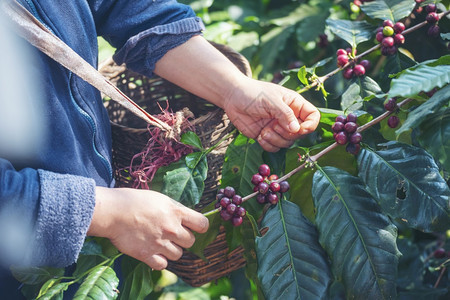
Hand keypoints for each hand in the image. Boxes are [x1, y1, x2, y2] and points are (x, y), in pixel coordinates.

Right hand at [87, 187, 208, 269]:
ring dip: (172, 250)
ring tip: (160, 243)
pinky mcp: (147, 255)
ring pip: (178, 254)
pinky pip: (163, 264)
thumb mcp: (158, 198)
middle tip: (171, 235)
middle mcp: (171, 228)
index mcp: (176, 211)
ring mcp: (160, 243)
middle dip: (183, 239)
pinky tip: (153, 252)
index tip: (195, 227)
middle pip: (191, 241)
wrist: (113, 211)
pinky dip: (159, 261)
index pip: (202, 223)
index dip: (200, 227)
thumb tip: (183, 216)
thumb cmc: (132, 200)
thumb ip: (173, 209)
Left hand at [223, 77, 320, 151]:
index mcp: (294, 104)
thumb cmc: (252, 93)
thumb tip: (296, 129)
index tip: (298, 128)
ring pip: (287, 143)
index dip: (310, 125)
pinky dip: (268, 145)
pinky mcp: (267, 136)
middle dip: (287, 134)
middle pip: (300, 133)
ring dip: (276, 140)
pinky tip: (259, 135)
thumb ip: (285, 114)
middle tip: (274, 126)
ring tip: (264, 131)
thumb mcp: (271, 100)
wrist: (232, 98)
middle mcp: (289, 117)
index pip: (313, 116)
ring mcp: (278, 127)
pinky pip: (274, 148)